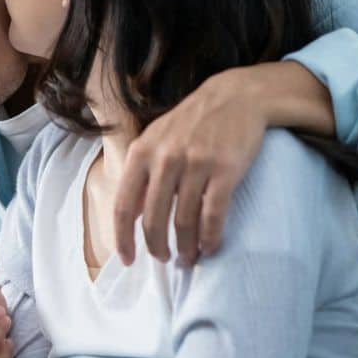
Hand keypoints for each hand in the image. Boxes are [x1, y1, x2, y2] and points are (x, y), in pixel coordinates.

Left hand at [112, 61, 332, 266]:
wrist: (234, 97)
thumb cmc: (190, 122)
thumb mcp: (154, 138)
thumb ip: (140, 173)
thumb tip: (130, 214)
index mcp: (141, 153)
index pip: (123, 205)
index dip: (123, 238)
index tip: (127, 260)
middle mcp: (165, 159)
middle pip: (153, 219)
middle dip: (157, 247)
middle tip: (164, 261)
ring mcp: (195, 164)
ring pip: (184, 221)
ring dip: (185, 248)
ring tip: (188, 259)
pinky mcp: (225, 169)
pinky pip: (213, 214)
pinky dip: (210, 237)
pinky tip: (210, 247)